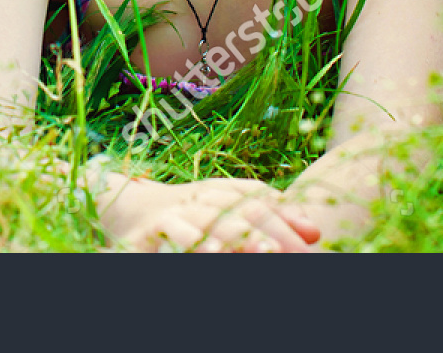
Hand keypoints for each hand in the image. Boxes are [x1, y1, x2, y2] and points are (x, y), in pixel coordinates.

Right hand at [101, 176, 322, 252]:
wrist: (127, 210)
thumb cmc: (189, 214)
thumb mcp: (229, 210)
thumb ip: (271, 218)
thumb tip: (315, 231)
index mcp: (220, 191)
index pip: (256, 200)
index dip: (281, 219)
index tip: (308, 241)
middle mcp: (198, 198)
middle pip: (234, 210)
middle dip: (260, 230)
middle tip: (278, 251)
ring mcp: (171, 213)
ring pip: (202, 221)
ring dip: (225, 235)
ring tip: (246, 251)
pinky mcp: (147, 231)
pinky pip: (169, 236)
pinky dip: (185, 242)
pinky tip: (203, 249)